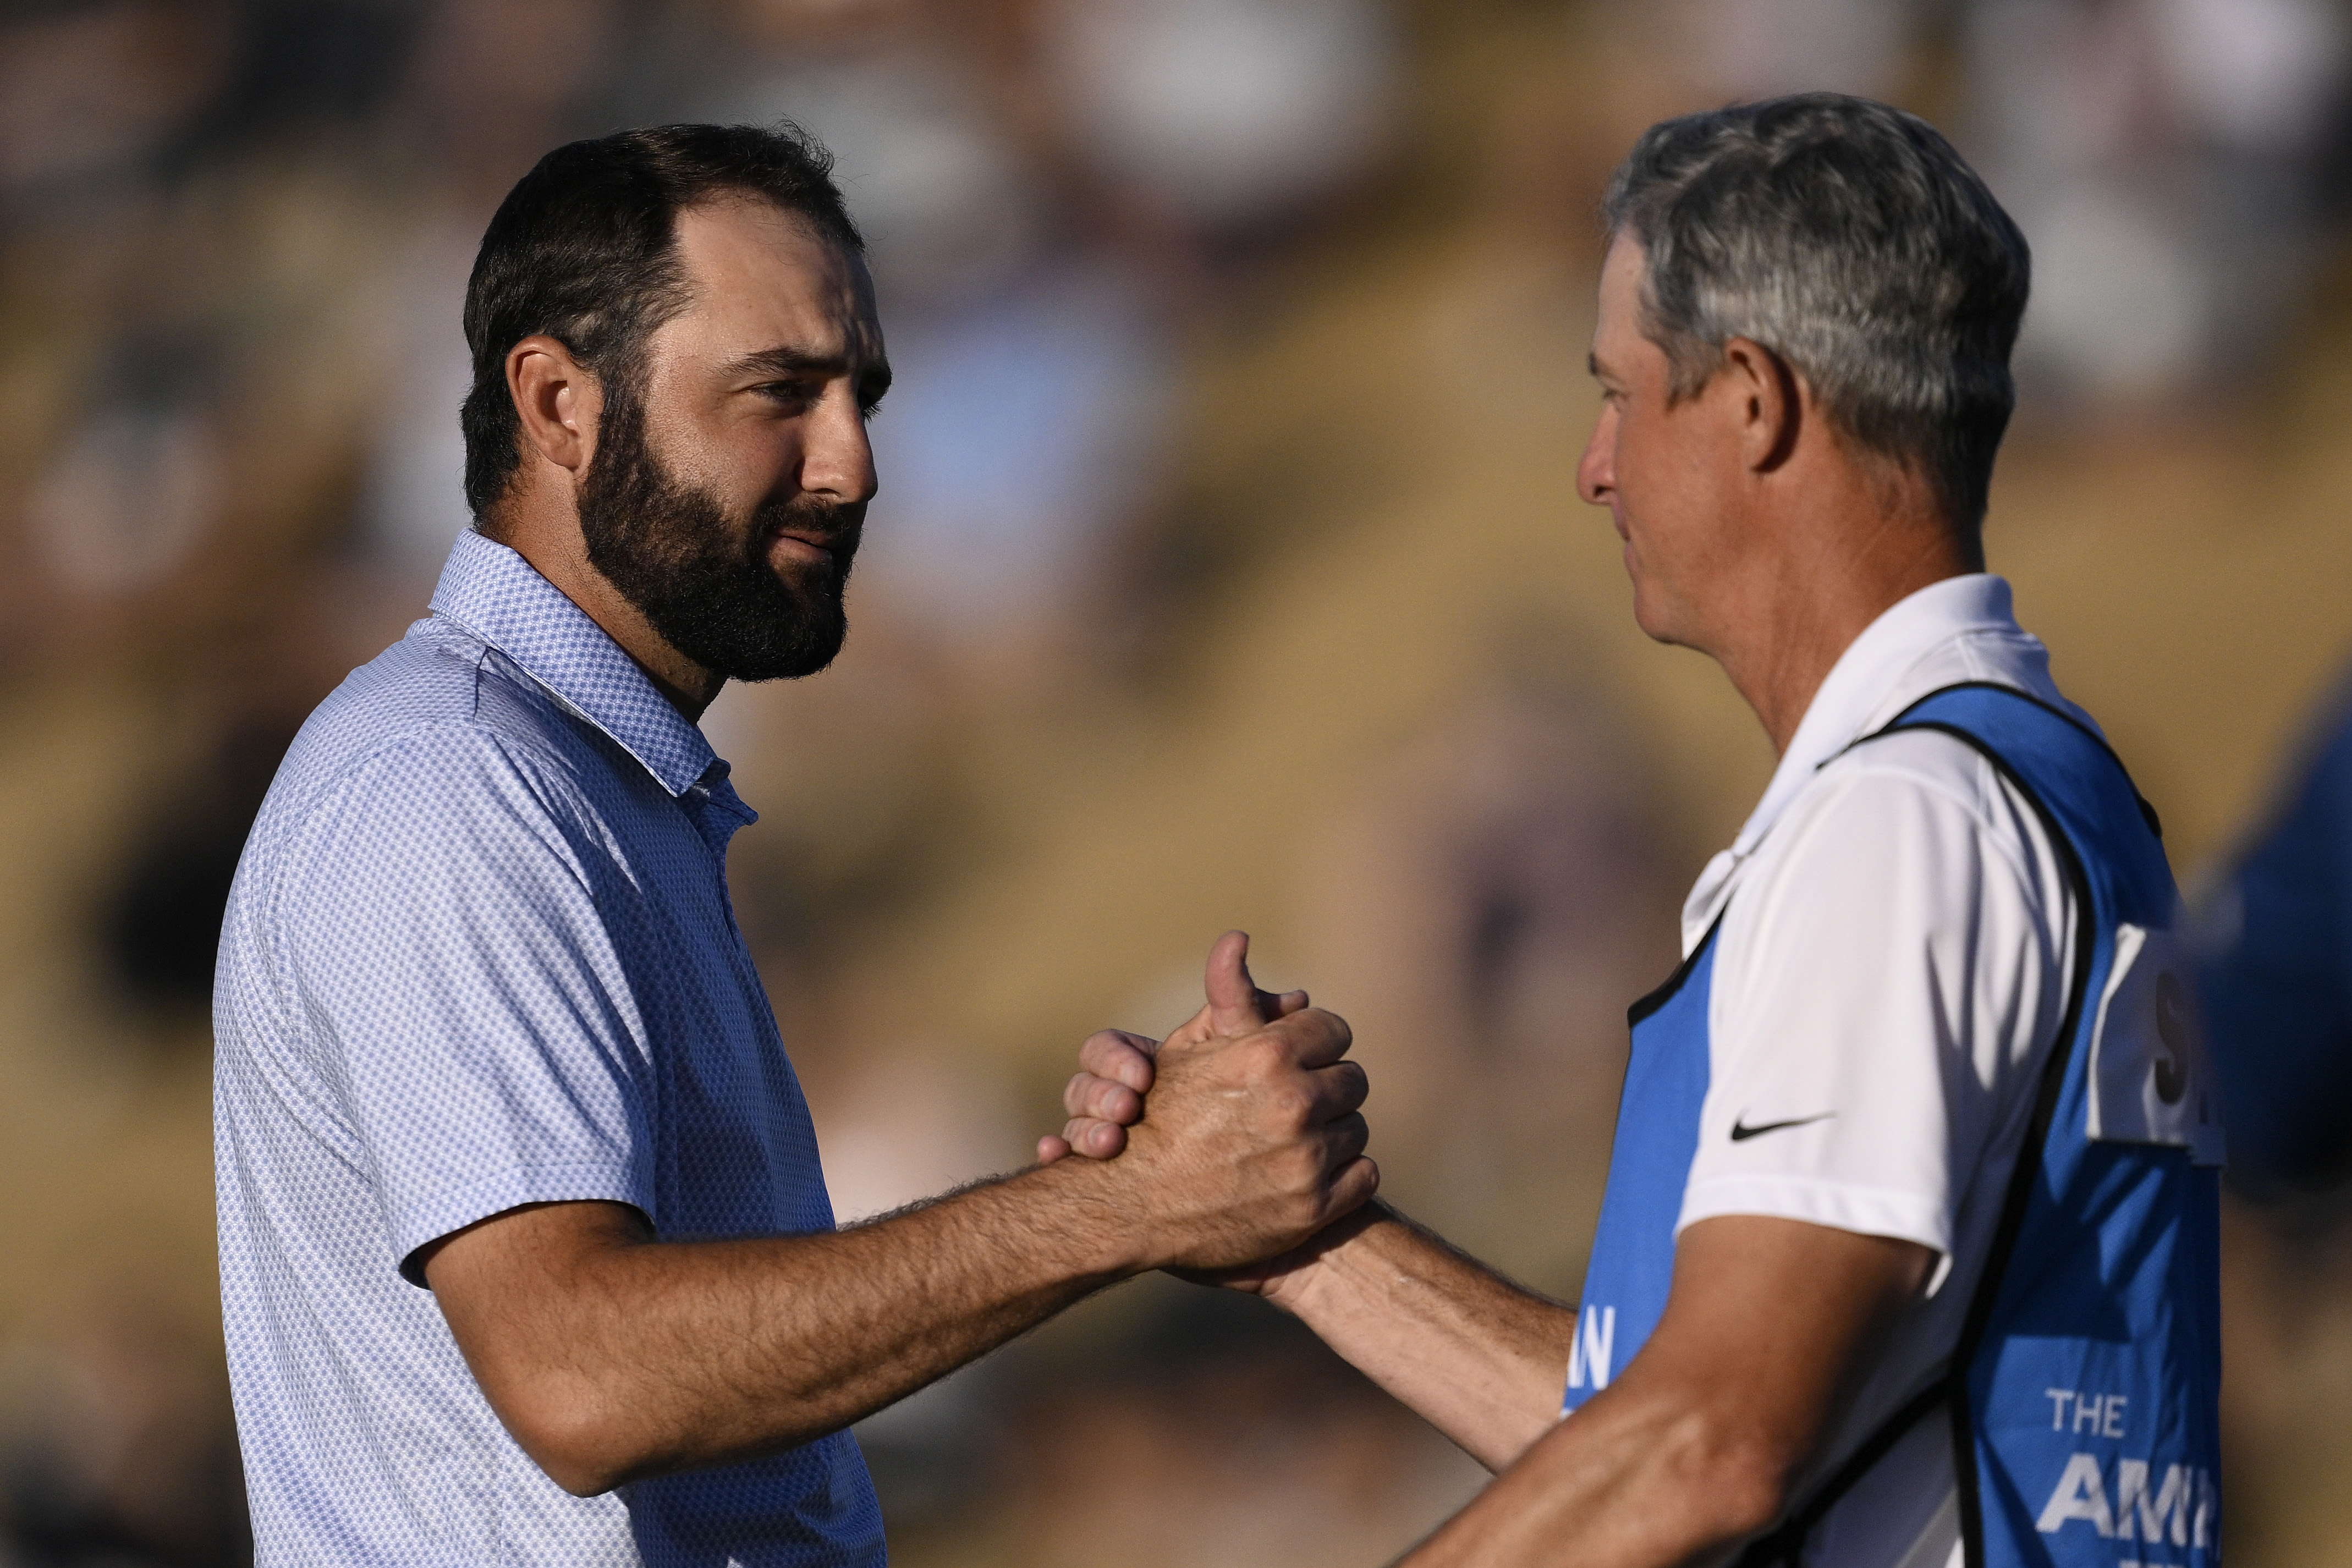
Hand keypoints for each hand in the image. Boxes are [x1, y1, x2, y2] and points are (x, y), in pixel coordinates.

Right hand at [1047, 932, 1376, 1273]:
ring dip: (1332, 1133)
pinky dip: (1342, 1175)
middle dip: (1326, 1087)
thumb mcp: (1187, 1049)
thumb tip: (1239, 937)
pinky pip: (1364, 1175)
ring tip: (1295, 1140)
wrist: (1131, 1208)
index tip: (1299, 1057)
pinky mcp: (1314, 1208)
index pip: (1333, 1030)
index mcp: (1268, 1055)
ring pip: (1357, 1129)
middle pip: (1352, 1079)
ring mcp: (1306, 1161)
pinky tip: (1307, 1174)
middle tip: (1297, 1102)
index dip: (1315, 1043)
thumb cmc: (1157, 1118)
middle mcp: (1293, 1104)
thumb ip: (1227, 995)